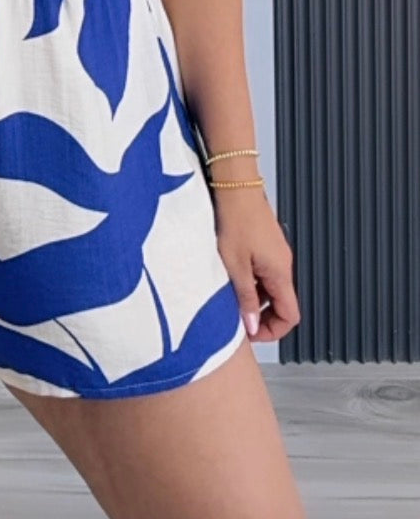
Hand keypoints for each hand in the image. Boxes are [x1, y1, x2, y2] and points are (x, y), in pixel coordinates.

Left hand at [213, 188, 300, 342]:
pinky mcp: (266, 243)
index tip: (250, 333)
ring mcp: (275, 253)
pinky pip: (263, 271)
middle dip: (260, 315)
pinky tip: (231, 271)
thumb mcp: (235, 266)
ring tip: (228, 290)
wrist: (236, 185)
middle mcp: (283, 264)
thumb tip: (251, 326)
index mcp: (280, 273)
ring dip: (252, 296)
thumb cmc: (235, 219)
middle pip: (281, 303)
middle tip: (236, 316)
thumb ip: (245, 299)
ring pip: (270, 287)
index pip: (290, 316)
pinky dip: (250, 278)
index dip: (271, 331)